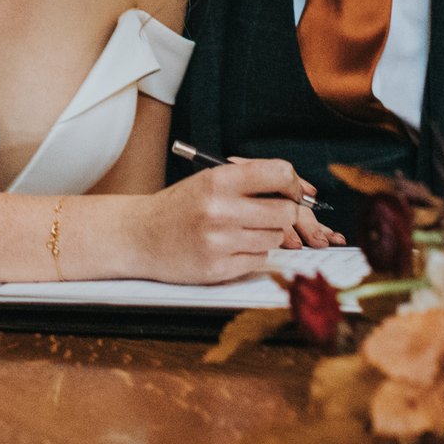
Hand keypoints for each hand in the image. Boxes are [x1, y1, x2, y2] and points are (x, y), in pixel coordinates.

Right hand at [135, 158, 320, 283]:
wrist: (140, 236)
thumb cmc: (180, 206)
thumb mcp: (210, 179)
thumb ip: (252, 179)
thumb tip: (303, 190)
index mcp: (218, 180)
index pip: (279, 174)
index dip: (293, 183)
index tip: (292, 191)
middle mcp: (220, 210)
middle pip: (286, 212)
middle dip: (286, 213)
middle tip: (273, 213)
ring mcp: (219, 242)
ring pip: (275, 238)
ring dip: (267, 234)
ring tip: (244, 229)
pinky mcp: (218, 269)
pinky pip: (259, 260)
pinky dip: (252, 253)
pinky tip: (232, 246)